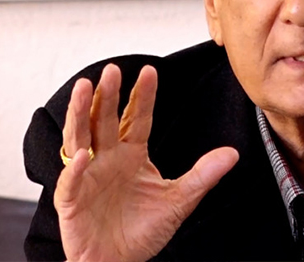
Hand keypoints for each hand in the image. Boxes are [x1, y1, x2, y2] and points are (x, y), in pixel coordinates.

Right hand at [54, 64, 238, 261]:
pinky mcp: (72, 201)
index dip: (142, 96)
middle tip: (112, 71)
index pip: (137, 118)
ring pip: (80, 138)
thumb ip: (203, 176)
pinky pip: (70, 182)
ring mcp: (87, 176)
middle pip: (105, 120)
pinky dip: (72, 169)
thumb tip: (232, 153)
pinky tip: (80, 155)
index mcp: (131, 154)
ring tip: (84, 89)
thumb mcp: (179, 201)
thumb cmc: (142, 232)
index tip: (149, 71)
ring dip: (80, 114)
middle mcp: (107, 158)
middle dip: (108, 95)